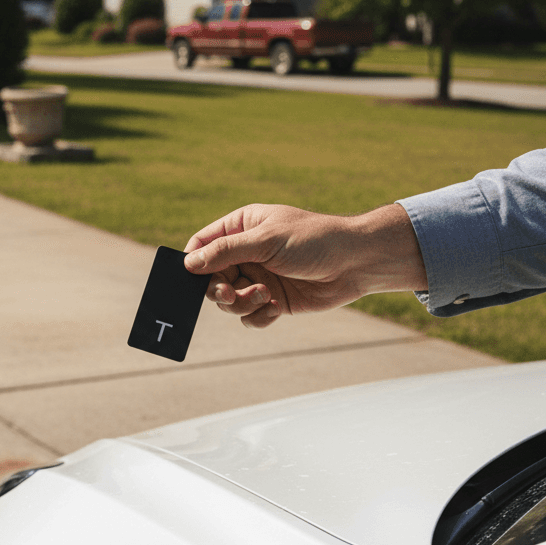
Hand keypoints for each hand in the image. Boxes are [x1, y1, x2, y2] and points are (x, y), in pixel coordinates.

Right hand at [182, 203, 426, 328]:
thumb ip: (226, 251)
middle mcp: (247, 254)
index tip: (190, 277)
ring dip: (242, 303)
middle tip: (229, 295)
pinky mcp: (272, 301)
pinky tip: (274, 309)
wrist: (357, 263)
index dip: (193, 263)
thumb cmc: (314, 240)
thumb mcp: (266, 240)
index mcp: (242, 228)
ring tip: (264, 297)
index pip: (203, 245)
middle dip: (219, 290)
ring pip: (229, 301)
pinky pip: (249, 316)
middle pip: (211, 279)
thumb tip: (188, 263)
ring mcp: (259, 278)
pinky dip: (257, 316)